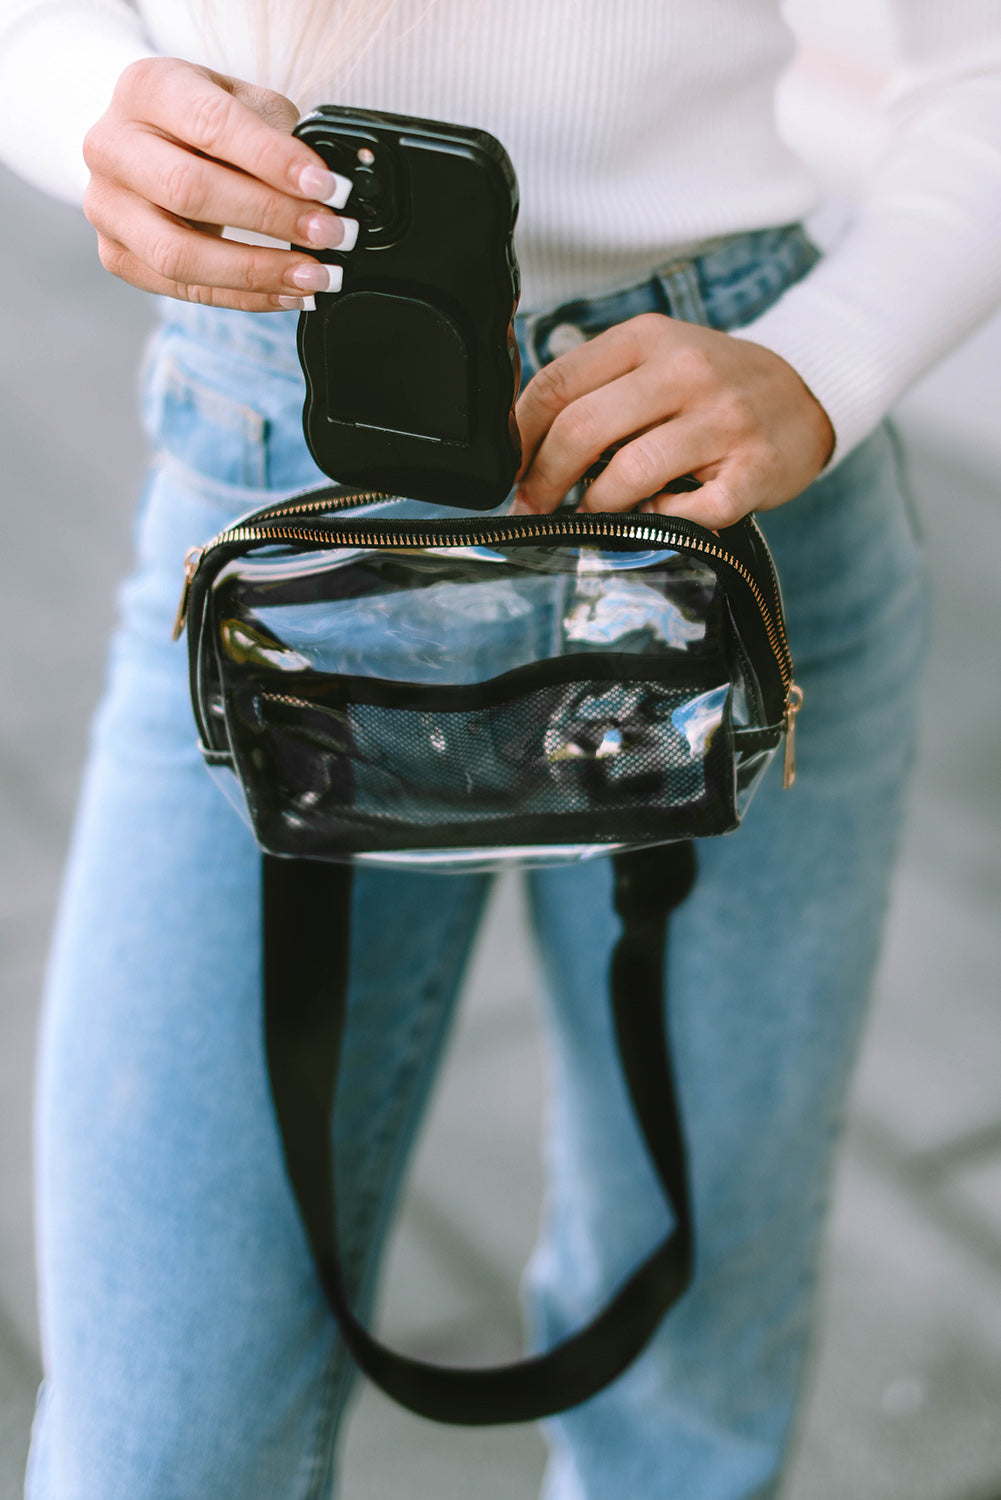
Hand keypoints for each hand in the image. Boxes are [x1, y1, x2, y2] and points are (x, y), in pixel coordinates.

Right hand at [82, 56, 355, 310]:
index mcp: (146, 89)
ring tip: (317, 276)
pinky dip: (245, 297)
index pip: (211, 124)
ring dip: (259, 271)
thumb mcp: (241, 103)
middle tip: (331, 233)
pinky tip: (290, 294)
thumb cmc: (203, 120)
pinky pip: (184, 289)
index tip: (327, 187)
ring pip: (179, 254)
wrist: (147, 143)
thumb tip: (331, 190)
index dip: (273, 160)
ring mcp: (105, 206)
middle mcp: (111, 145)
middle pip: (190, 191)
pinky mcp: (115, 255)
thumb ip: (278, 136)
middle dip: (272, 218)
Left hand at [513, 313, 834, 528]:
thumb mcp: (654, 360)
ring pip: (630, 473)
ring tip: (587, 519)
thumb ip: (595, 387)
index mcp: (647, 338)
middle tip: (533, 508)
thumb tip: (521, 445)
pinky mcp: (754, 470)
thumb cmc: (711, 389)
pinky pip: (689, 512)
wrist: (804, 397)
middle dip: (544, 480)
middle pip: (582, 429)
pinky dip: (660, 523)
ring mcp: (723, 421)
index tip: (509, 472)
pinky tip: (655, 517)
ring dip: (595, 509)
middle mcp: (685, 371)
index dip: (519, 437)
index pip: (556, 384)